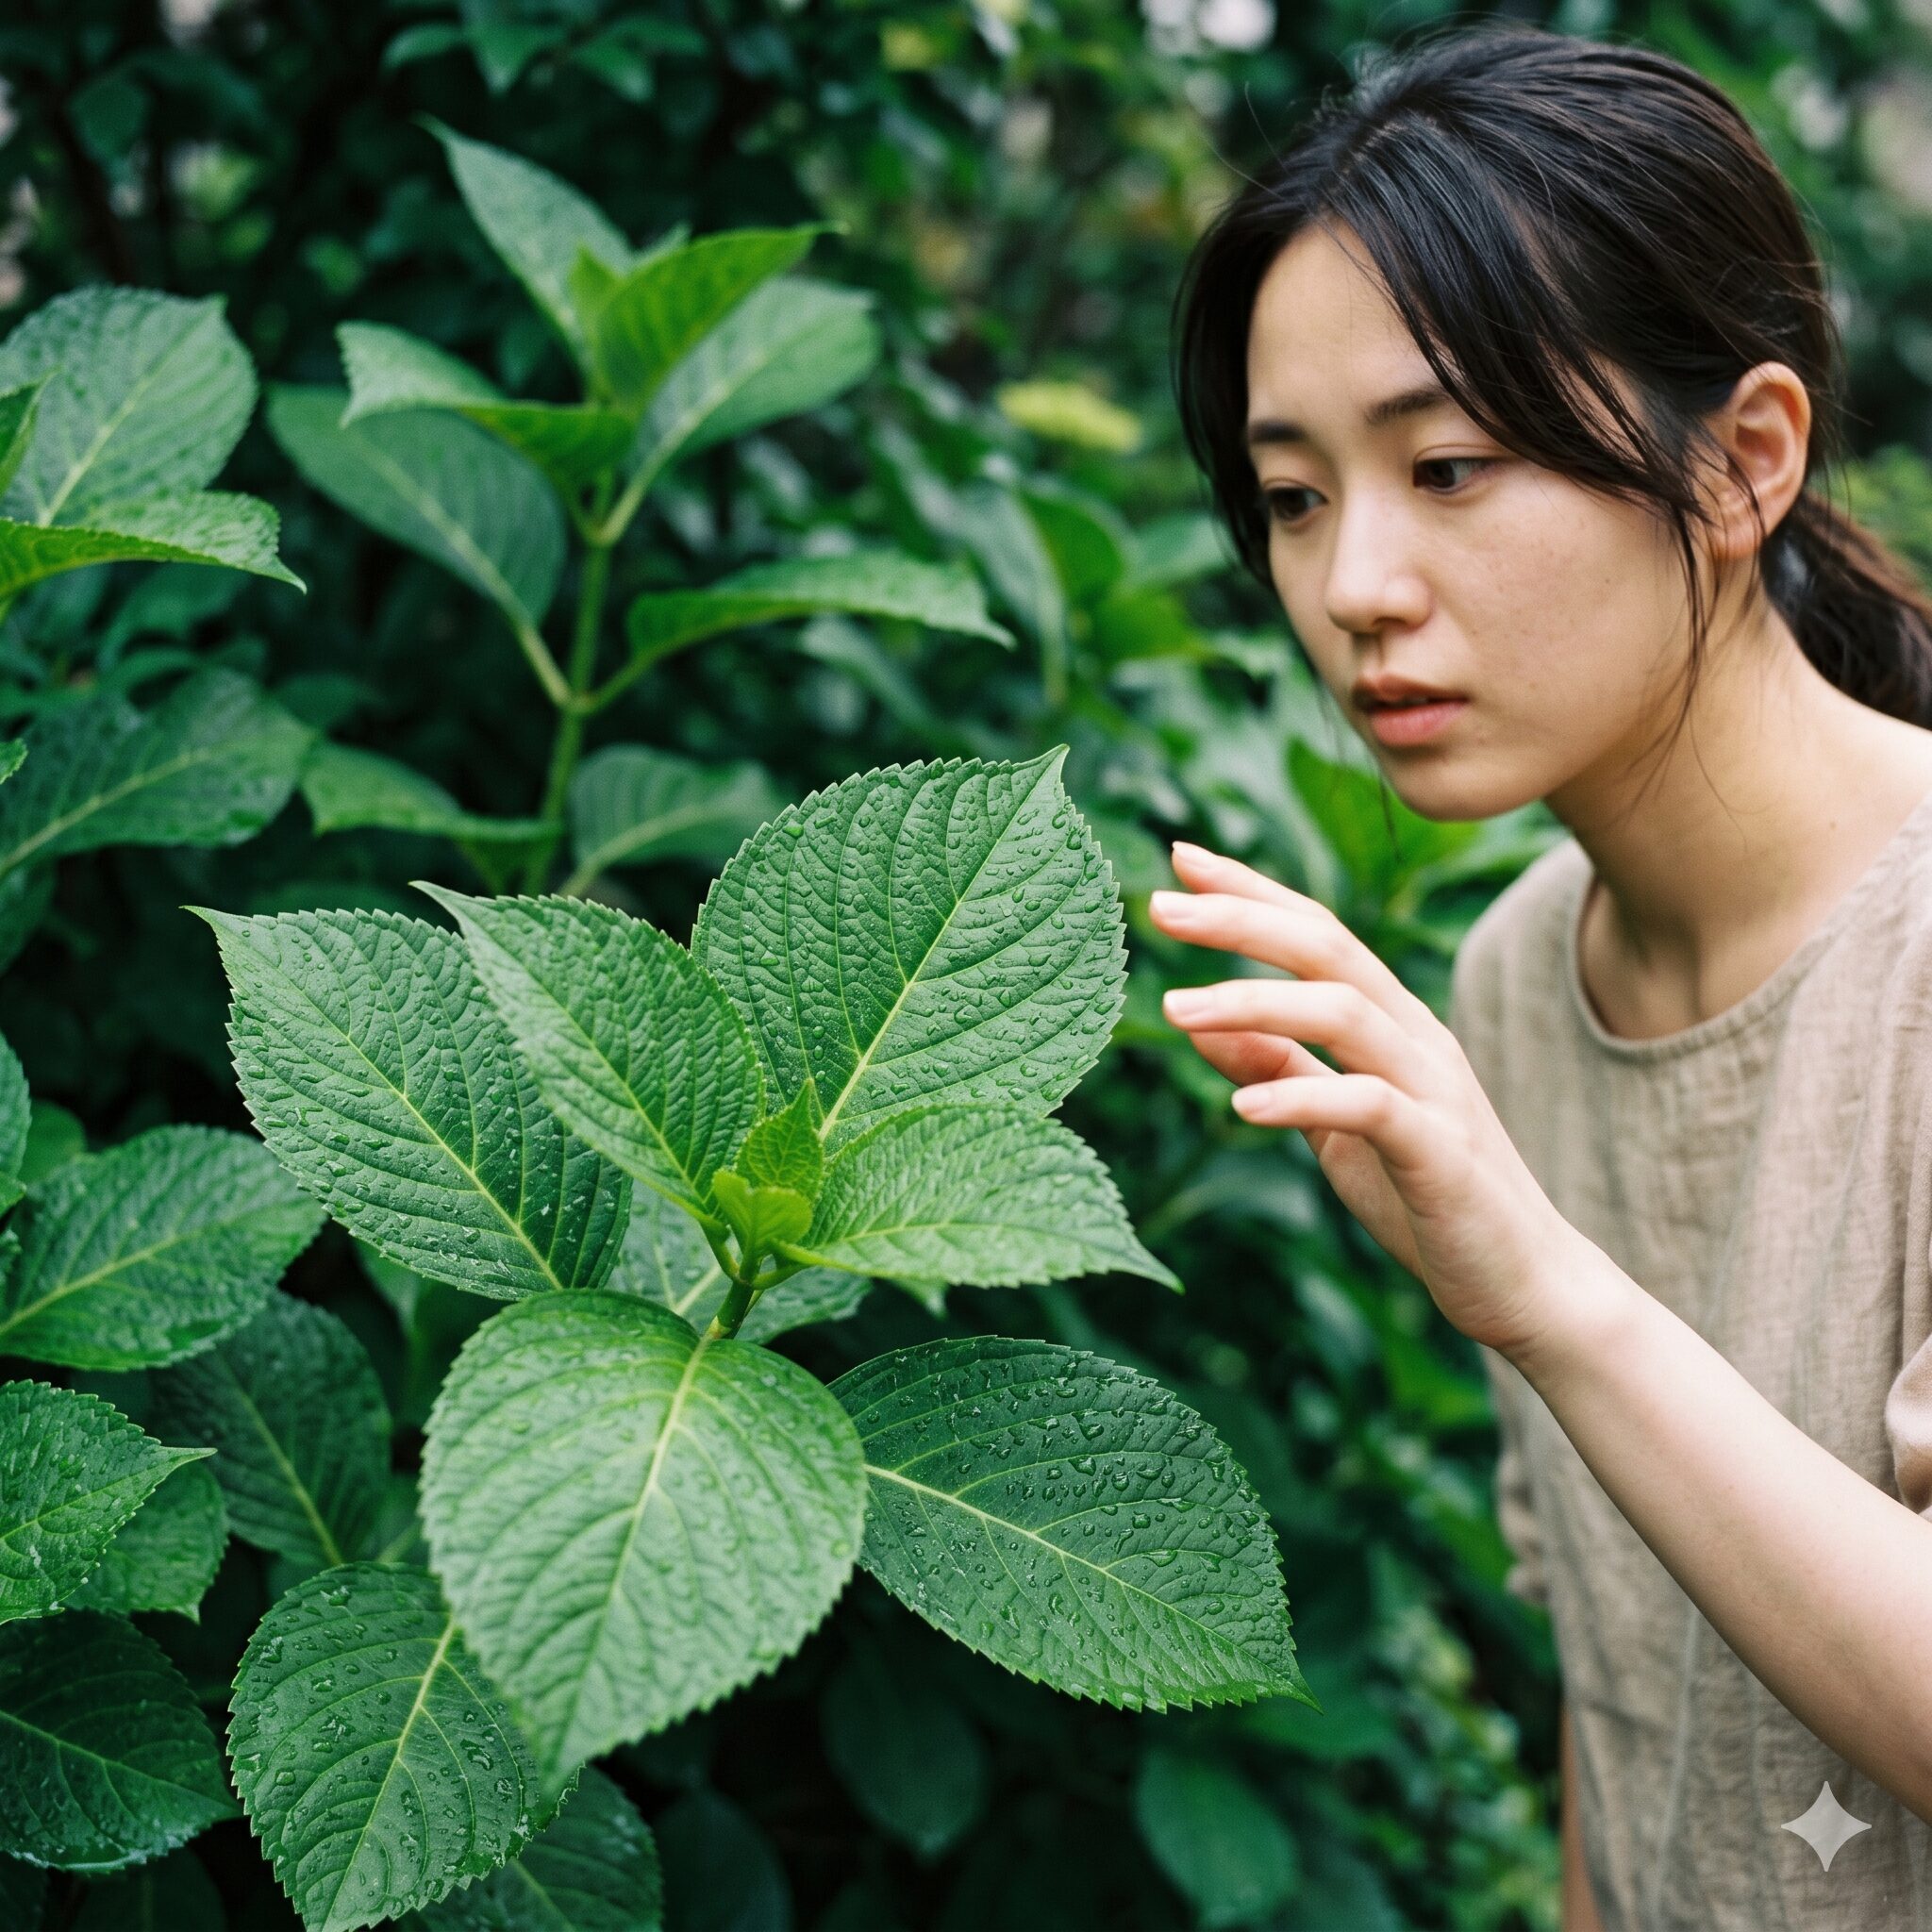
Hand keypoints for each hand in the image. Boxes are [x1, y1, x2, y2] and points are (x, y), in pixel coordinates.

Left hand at [1149, 840, 1593, 1363]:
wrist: (1524, 1283)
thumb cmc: (1426, 1202)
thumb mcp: (1334, 1129)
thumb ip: (1280, 1068)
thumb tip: (1202, 1023)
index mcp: (1392, 1024)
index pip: (1318, 934)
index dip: (1252, 893)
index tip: (1180, 857)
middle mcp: (1417, 1039)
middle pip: (1329, 949)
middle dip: (1244, 918)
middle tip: (1161, 903)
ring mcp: (1435, 1091)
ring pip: (1346, 1013)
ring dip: (1255, 1002)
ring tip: (1175, 1009)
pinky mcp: (1442, 1154)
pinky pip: (1371, 1107)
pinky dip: (1304, 1099)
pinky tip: (1241, 1107)